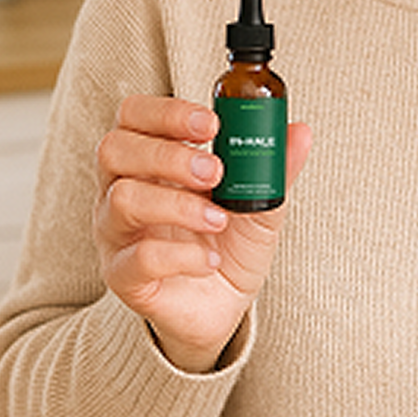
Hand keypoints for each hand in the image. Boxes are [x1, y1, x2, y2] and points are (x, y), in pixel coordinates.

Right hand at [94, 94, 310, 372]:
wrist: (224, 304)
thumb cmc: (231, 240)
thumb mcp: (259, 198)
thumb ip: (273, 164)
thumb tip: (301, 129)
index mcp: (150, 157)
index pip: (134, 115)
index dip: (167, 111)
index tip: (212, 123)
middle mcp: (121, 188)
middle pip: (116, 148)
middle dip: (169, 154)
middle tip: (215, 171)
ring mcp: (116, 233)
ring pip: (123, 199)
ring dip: (178, 203)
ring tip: (219, 219)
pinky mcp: (123, 277)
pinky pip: (138, 258)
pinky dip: (182, 255)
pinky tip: (211, 261)